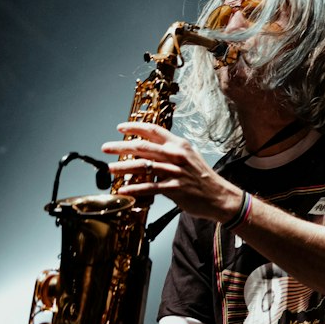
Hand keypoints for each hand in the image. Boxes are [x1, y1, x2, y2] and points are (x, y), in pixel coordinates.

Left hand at [102, 121, 240, 222]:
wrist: (219, 196)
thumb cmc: (201, 177)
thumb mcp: (188, 157)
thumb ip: (169, 152)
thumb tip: (147, 151)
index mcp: (179, 144)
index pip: (153, 130)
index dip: (134, 127)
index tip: (120, 128)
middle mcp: (176, 155)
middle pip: (143, 147)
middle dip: (121, 146)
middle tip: (106, 148)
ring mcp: (175, 171)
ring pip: (143, 166)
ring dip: (124, 167)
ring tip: (110, 168)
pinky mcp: (175, 188)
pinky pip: (150, 187)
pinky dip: (134, 188)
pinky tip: (123, 189)